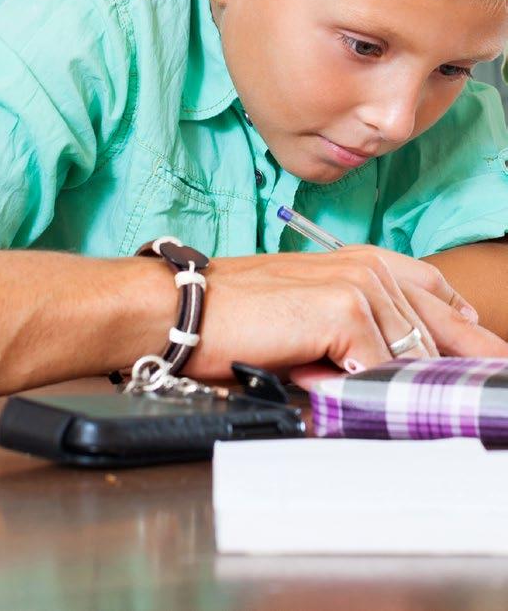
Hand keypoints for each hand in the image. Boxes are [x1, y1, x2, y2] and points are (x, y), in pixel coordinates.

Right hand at [187, 247, 507, 378]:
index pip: (438, 292)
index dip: (465, 328)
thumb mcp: (306, 313)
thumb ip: (356, 330)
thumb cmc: (232, 316)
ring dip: (401, 383)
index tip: (487, 359)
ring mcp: (358, 283)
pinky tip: (340, 391)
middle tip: (480, 382)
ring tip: (377, 398)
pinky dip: (364, 389)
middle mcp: (367, 265)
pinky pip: (379, 367)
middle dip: (463, 360)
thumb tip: (396, 369)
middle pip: (443, 324)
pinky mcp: (344, 309)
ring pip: (412, 353)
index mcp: (360, 261)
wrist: (181, 308)